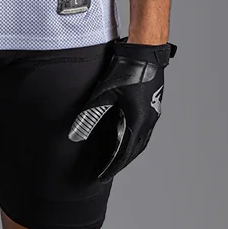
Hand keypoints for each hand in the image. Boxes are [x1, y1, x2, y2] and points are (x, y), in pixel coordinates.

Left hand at [67, 37, 176, 180]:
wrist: (145, 51)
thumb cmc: (125, 69)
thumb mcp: (104, 94)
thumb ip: (89, 116)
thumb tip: (74, 135)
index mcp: (137, 121)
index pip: (123, 153)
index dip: (111, 167)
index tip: (100, 177)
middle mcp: (148, 121)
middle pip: (134, 150)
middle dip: (119, 163)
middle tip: (106, 171)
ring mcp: (153, 114)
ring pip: (140, 141)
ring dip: (128, 152)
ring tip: (114, 159)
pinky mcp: (152, 106)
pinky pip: (143, 130)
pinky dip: (133, 139)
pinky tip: (124, 136)